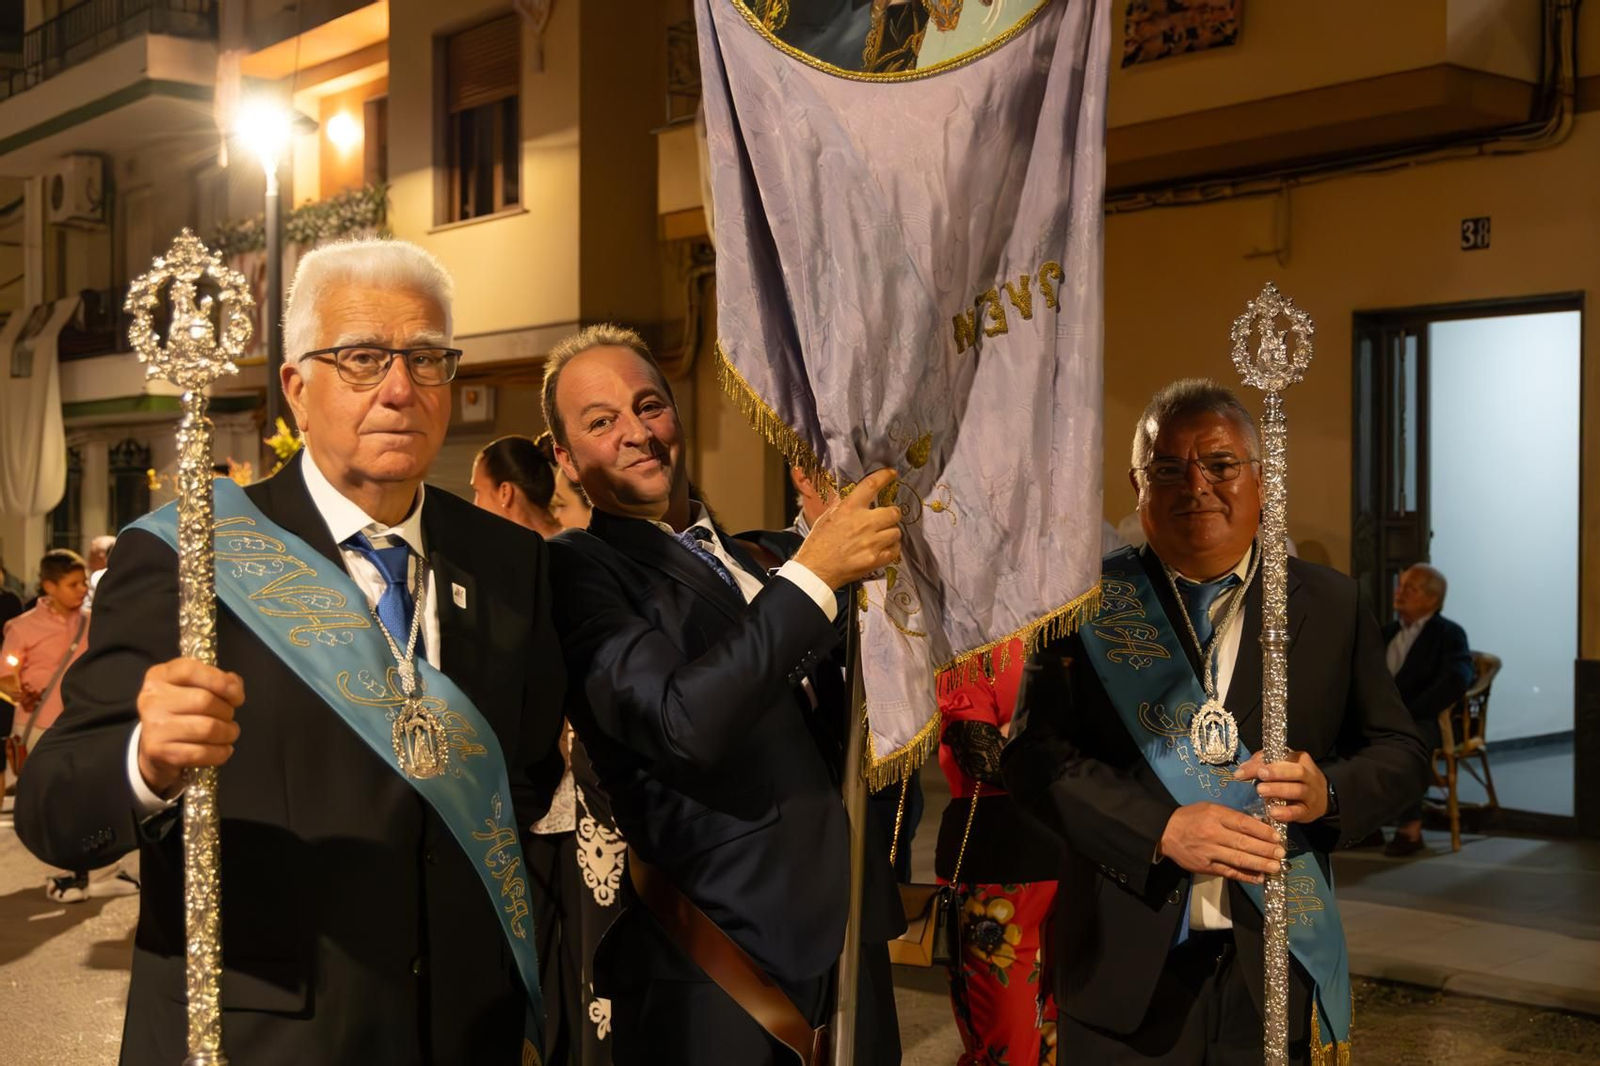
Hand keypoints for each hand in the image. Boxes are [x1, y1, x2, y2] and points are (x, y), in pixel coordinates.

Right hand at [135, 658, 245, 796]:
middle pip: (204, 701)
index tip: (237, 696)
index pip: (191, 671)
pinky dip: (221, 752)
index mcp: (160, 676)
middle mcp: (152, 699)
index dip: (222, 682)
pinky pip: (202, 752)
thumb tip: (234, 684)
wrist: (155, 747)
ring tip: (229, 733)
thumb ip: (217, 680)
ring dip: (228, 733)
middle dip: (227, 712)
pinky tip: (223, 749)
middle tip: (229, 718)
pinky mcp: (159, 752)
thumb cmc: (181, 711)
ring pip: (207, 728)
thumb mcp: (193, 687)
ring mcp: (154, 727)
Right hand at [793, 468, 904, 588]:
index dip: (884, 476)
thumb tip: (854, 494)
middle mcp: (863, 523)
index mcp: (849, 509)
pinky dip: (891, 549)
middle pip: (893, 512)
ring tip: (881, 536)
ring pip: (896, 532)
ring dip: (890, 533)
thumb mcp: (827, 517)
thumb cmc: (818, 544)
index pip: (871, 485)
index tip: (891, 473)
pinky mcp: (875, 559)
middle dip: (892, 513)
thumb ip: (843, 505)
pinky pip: (895, 550)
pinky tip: (882, 549)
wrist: (815, 570)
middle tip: (886, 517)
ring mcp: (871, 542)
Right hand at [1158, 801, 1284, 883]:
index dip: (1262, 831)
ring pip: (1238, 859)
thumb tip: (1258, 827)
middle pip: (1243, 843)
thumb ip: (1232, 817)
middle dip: (1265, 849)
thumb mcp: (1210, 808)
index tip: (1277, 836)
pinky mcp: (1205, 867)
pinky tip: (1259, 878)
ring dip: (1259, 864)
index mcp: (1215, 815)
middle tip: (1281, 853)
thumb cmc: (1191, 817)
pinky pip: (1228, 872)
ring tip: (1275, 867)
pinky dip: (1245, 876)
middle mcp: (1212, 834)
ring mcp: (1208, 852)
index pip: (1243, 823)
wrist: (1165, 832)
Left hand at [1234, 750, 1328, 822]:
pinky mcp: (1309, 811)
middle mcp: (1308, 775)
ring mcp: (1310, 794)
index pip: (1281, 757)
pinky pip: (1299, 811)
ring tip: (1261, 791)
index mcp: (1299, 760)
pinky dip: (1286, 813)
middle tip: (1260, 775)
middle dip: (1277, 772)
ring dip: (1279, 790)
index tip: (1242, 772)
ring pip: (1298, 790)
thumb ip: (1263, 764)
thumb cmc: (1295, 779)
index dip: (1261, 763)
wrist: (1323, 798)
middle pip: (1296, 771)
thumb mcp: (1282, 767)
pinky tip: (1273, 812)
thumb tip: (1242, 769)